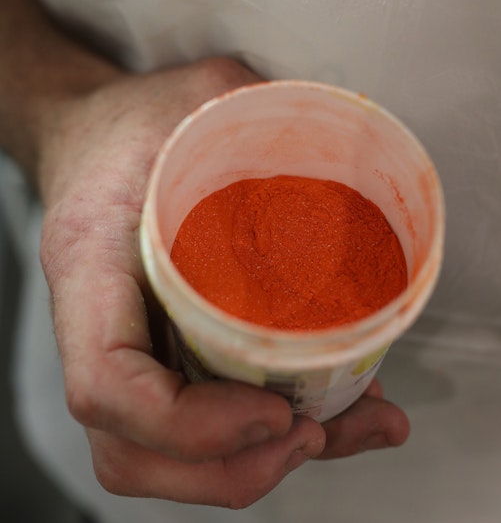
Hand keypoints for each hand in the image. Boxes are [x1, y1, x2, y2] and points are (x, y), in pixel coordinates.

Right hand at [39, 57, 408, 507]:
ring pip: (161, 453)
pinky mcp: (155, 347)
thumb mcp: (196, 95)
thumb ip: (258, 110)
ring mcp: (126, 344)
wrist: (94, 137)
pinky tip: (322, 418)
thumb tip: (345, 142)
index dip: (191, 425)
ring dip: (246, 467)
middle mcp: (99, 322)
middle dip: (228, 468)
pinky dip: (249, 442)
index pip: (110, 382)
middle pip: (135, 448)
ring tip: (330, 435)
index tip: (275, 412)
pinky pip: (189, 418)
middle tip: (312, 436)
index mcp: (93, 262)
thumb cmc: (134, 120)